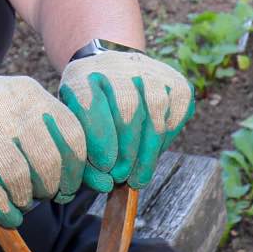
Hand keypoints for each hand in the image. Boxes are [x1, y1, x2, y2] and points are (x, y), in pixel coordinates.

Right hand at [0, 71, 87, 227]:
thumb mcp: (18, 109)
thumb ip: (55, 137)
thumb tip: (104, 180)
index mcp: (30, 92)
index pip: (73, 135)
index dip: (78, 168)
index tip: (69, 186)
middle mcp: (9, 105)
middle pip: (49, 159)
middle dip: (51, 187)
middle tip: (43, 196)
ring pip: (20, 176)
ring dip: (25, 199)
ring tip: (21, 203)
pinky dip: (2, 209)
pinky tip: (7, 216)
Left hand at [59, 49, 193, 189]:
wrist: (112, 73)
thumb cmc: (90, 111)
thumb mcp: (75, 129)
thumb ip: (83, 160)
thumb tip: (106, 186)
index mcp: (83, 75)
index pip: (91, 104)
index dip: (100, 141)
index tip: (104, 168)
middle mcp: (117, 65)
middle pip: (128, 107)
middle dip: (126, 151)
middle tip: (122, 177)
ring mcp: (150, 70)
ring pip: (156, 109)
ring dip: (148, 151)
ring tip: (138, 177)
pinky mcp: (176, 81)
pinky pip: (177, 113)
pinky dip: (166, 140)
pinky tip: (152, 154)